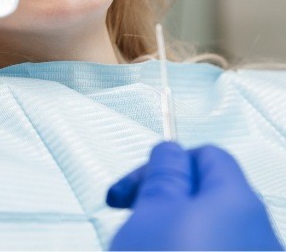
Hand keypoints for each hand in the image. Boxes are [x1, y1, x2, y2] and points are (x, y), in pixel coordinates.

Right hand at [107, 142, 282, 250]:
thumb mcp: (152, 211)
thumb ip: (164, 172)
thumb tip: (171, 150)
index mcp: (238, 201)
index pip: (207, 155)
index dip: (165, 163)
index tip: (133, 186)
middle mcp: (259, 233)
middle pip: (207, 194)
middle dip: (164, 199)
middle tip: (131, 217)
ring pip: (207, 229)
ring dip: (170, 229)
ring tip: (142, 244)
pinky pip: (213, 251)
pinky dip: (184, 250)